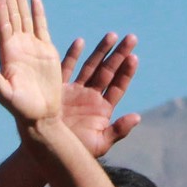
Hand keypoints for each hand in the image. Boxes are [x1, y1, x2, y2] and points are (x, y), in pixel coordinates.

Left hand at [0, 0, 63, 128]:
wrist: (40, 116)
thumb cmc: (21, 109)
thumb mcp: (4, 94)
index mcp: (7, 54)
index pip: (2, 24)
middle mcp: (17, 47)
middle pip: (11, 14)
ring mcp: (32, 48)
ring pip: (24, 17)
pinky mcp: (46, 52)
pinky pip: (41, 28)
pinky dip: (38, 13)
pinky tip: (34, 0)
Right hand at [57, 32, 141, 157]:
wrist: (48, 151)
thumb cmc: (74, 151)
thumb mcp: (100, 144)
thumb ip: (118, 130)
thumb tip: (138, 116)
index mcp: (103, 108)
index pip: (118, 85)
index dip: (126, 71)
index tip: (134, 57)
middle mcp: (91, 96)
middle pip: (108, 71)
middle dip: (119, 54)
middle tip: (131, 37)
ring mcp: (75, 91)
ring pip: (91, 66)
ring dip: (101, 51)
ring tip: (112, 35)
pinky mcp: (59, 89)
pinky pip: (66, 69)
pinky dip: (73, 55)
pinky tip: (81, 41)